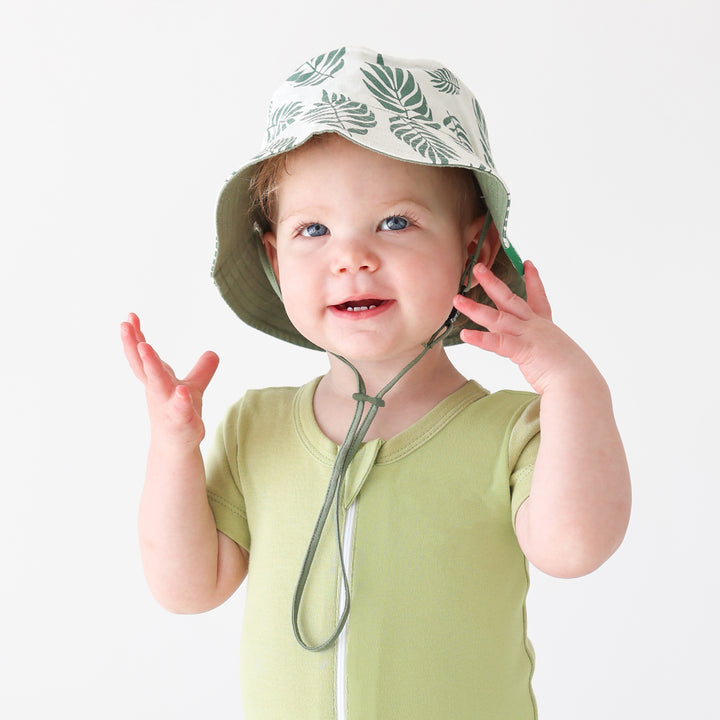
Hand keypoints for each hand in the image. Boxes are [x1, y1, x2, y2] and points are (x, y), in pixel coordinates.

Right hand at [120, 313, 218, 446]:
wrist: (177, 447)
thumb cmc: (179, 415)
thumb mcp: (193, 388)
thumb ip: (201, 370)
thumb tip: (213, 353)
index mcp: (157, 380)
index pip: (143, 356)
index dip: (136, 336)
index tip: (129, 316)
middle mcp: (158, 391)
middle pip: (143, 366)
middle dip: (133, 345)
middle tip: (124, 325)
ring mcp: (167, 406)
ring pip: (158, 384)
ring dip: (151, 365)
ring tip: (145, 347)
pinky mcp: (181, 422)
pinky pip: (181, 410)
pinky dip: (181, 401)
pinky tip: (183, 392)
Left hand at [452, 261, 597, 394]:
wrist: (580, 384)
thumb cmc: (572, 376)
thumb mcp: (559, 357)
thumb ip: (546, 352)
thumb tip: (544, 358)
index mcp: (545, 327)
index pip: (538, 299)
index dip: (532, 281)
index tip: (527, 264)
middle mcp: (536, 327)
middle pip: (510, 299)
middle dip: (492, 282)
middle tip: (478, 268)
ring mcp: (529, 337)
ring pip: (498, 318)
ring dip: (475, 308)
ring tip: (457, 300)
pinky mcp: (524, 351)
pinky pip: (498, 343)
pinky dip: (481, 339)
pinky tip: (465, 334)